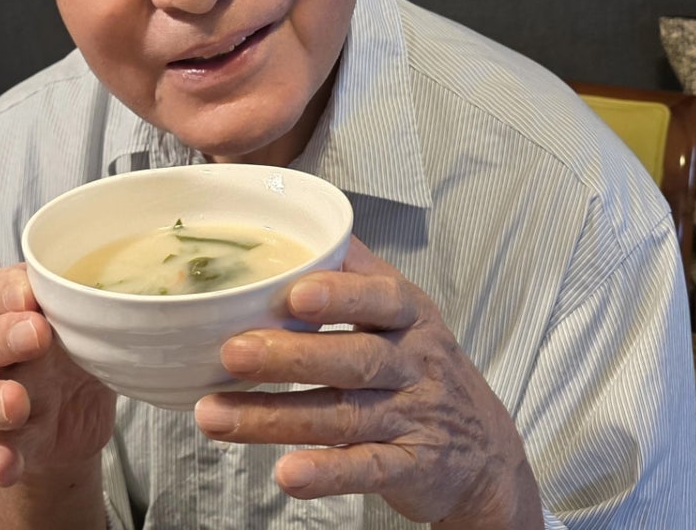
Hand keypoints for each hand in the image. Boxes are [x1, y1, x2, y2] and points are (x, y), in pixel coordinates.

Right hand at [0, 263, 116, 488]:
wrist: (84, 413)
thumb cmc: (91, 347)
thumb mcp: (102, 320)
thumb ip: (115, 302)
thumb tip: (178, 276)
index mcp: (26, 311)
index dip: (7, 290)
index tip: (29, 295)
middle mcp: (7, 350)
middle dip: (4, 335)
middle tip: (36, 335)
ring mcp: (6, 393)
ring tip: (16, 404)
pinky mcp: (13, 437)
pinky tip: (7, 465)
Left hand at [194, 237, 541, 527]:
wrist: (483, 450)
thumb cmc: (422, 364)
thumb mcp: (405, 311)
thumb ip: (358, 271)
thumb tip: (309, 221)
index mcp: (410, 316)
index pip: (380, 299)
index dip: (340, 296)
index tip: (294, 294)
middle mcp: (414, 364)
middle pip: (352, 359)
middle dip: (290, 356)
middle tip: (232, 353)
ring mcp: (413, 418)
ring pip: (342, 417)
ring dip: (275, 418)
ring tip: (213, 415)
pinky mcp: (409, 469)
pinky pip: (365, 471)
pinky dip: (327, 474)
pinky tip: (287, 474)